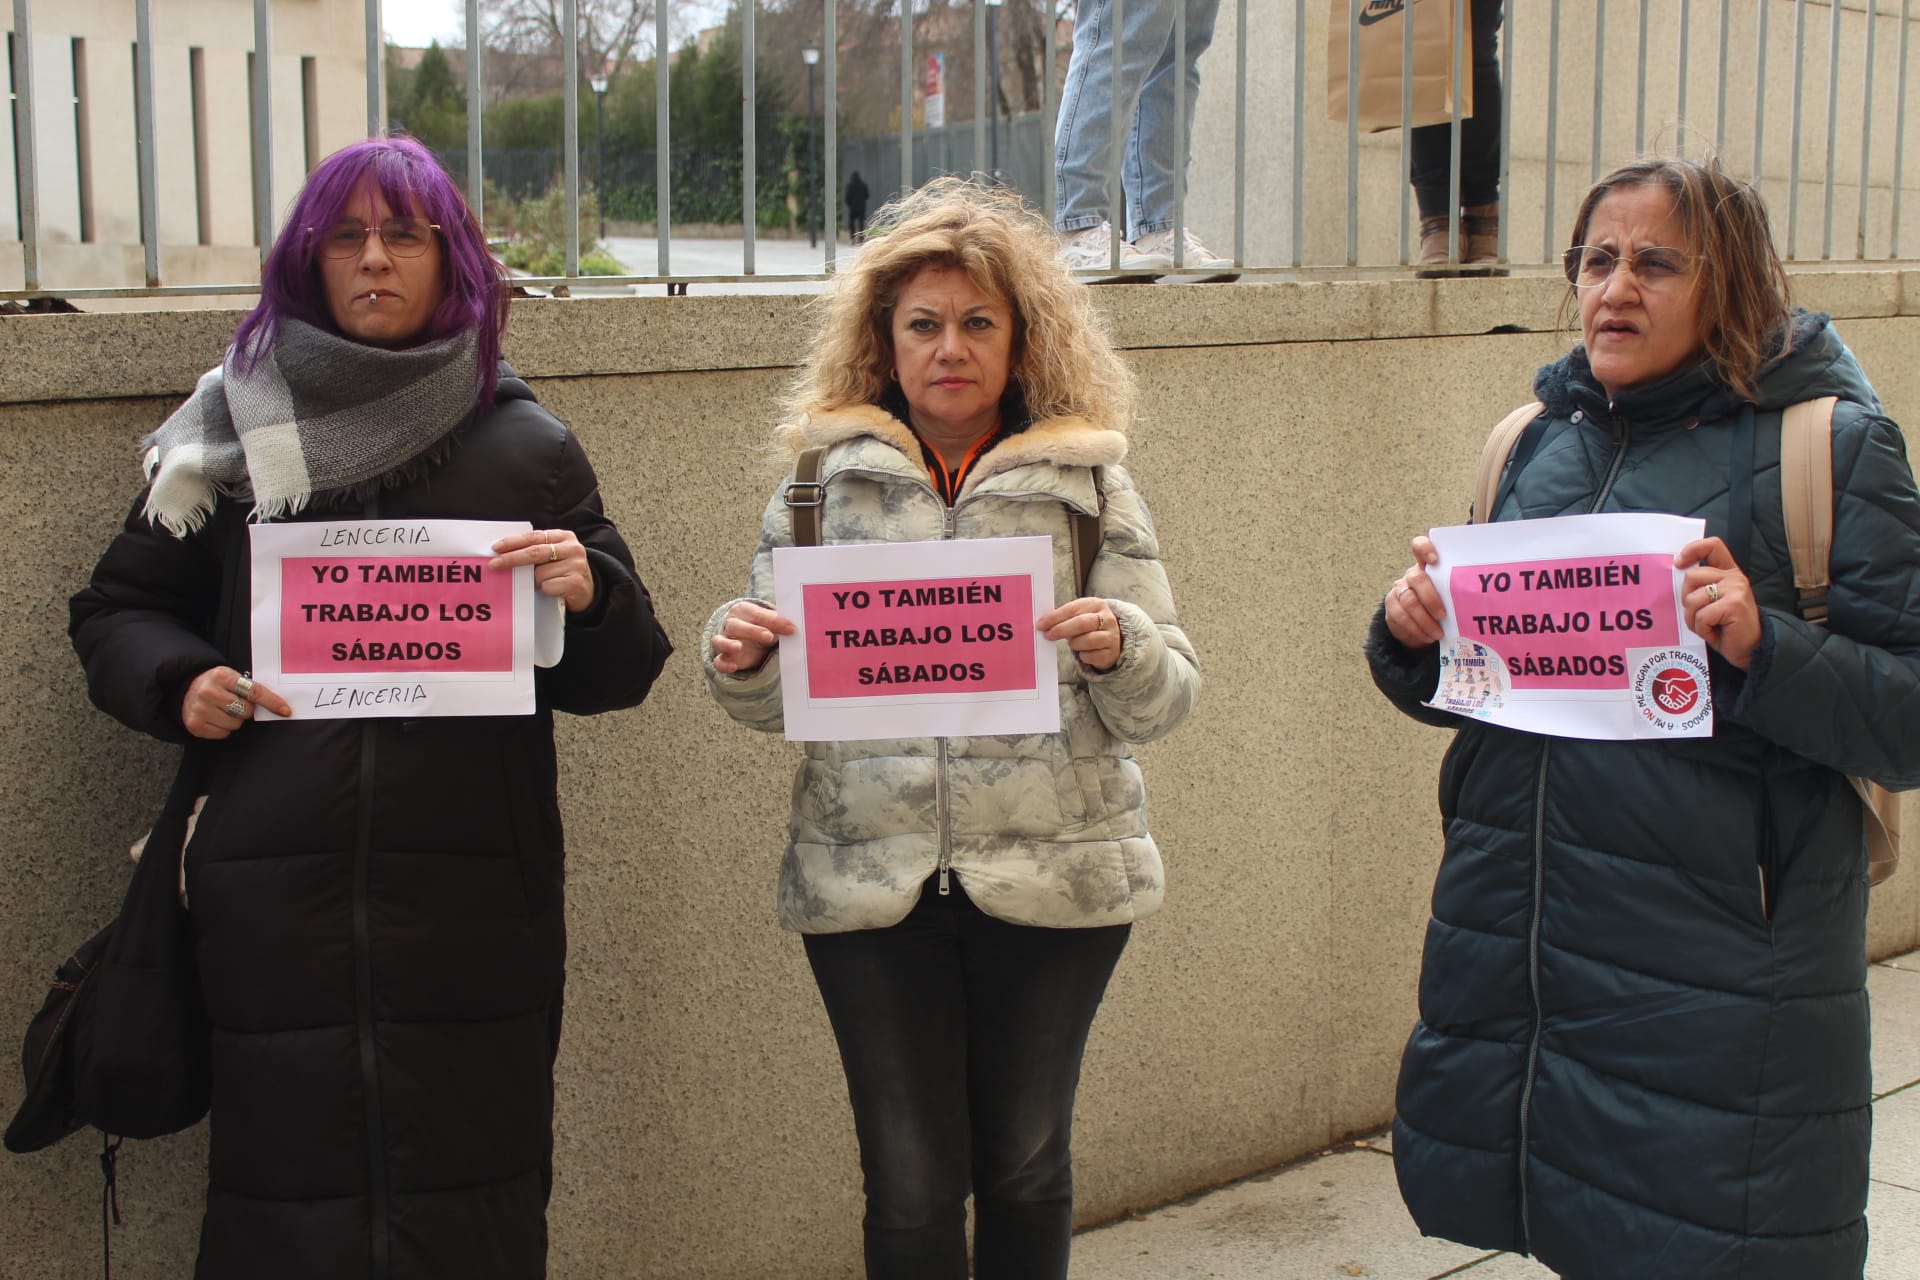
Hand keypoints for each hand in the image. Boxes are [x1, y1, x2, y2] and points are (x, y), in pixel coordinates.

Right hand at [181, 667, 291, 739]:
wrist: (187, 689)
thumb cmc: (217, 684)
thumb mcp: (232, 678)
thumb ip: (251, 688)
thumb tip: (279, 705)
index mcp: (222, 676)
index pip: (253, 691)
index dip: (271, 702)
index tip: (285, 710)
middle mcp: (209, 691)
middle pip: (246, 711)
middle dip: (247, 710)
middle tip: (237, 703)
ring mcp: (200, 709)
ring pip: (236, 724)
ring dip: (235, 720)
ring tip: (224, 710)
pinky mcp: (195, 725)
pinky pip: (223, 734)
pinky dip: (224, 728)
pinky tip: (216, 717)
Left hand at [490, 529, 594, 613]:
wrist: (588, 591)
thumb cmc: (563, 572)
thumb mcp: (554, 555)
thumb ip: (536, 550)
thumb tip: (504, 554)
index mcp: (564, 537)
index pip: (534, 537)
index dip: (513, 542)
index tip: (496, 548)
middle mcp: (572, 548)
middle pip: (535, 552)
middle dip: (512, 558)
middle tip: (494, 564)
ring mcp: (576, 565)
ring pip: (540, 573)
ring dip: (534, 581)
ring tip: (543, 583)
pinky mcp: (576, 582)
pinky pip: (548, 586)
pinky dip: (545, 590)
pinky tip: (553, 590)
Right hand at [711, 602, 795, 673]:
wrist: (750, 640)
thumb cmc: (762, 627)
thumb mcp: (772, 623)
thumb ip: (780, 623)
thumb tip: (794, 628)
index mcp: (743, 610)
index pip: (756, 614)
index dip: (773, 621)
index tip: (791, 628)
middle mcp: (731, 624)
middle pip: (735, 625)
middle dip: (752, 631)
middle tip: (769, 637)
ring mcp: (724, 641)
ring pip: (720, 641)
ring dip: (729, 644)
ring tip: (739, 647)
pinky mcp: (723, 657)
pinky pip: (718, 661)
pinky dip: (724, 664)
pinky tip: (733, 666)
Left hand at [1037, 597, 1121, 670]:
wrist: (1112, 640)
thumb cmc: (1089, 626)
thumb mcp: (1080, 615)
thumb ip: (1064, 617)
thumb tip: (1043, 624)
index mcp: (1096, 604)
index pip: (1073, 609)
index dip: (1055, 617)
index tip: (1040, 624)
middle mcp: (1107, 619)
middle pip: (1081, 623)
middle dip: (1061, 630)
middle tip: (1048, 635)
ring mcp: (1111, 636)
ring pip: (1088, 640)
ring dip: (1074, 644)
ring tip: (1072, 643)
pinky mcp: (1111, 652)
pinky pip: (1091, 656)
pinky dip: (1083, 656)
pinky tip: (1082, 652)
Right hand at [1384, 536, 1445, 648]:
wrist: (1421, 626)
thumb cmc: (1444, 606)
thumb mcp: (1451, 596)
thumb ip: (1456, 590)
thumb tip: (1478, 595)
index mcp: (1427, 566)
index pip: (1419, 546)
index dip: (1425, 549)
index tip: (1435, 560)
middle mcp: (1411, 575)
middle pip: (1417, 579)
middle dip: (1431, 599)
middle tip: (1443, 615)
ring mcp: (1399, 589)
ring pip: (1409, 601)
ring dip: (1425, 620)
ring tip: (1438, 634)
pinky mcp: (1391, 606)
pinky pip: (1401, 616)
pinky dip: (1416, 628)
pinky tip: (1427, 636)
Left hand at [1675, 537, 1761, 668]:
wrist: (1750, 648)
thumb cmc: (1726, 626)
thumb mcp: (1712, 601)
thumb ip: (1701, 585)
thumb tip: (1676, 572)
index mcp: (1728, 572)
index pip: (1712, 546)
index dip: (1692, 549)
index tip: (1679, 563)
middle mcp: (1734, 577)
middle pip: (1691, 576)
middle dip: (1686, 600)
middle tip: (1700, 615)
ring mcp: (1735, 589)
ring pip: (1692, 599)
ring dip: (1693, 619)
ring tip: (1708, 626)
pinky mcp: (1734, 605)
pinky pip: (1701, 616)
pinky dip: (1702, 629)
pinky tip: (1715, 632)